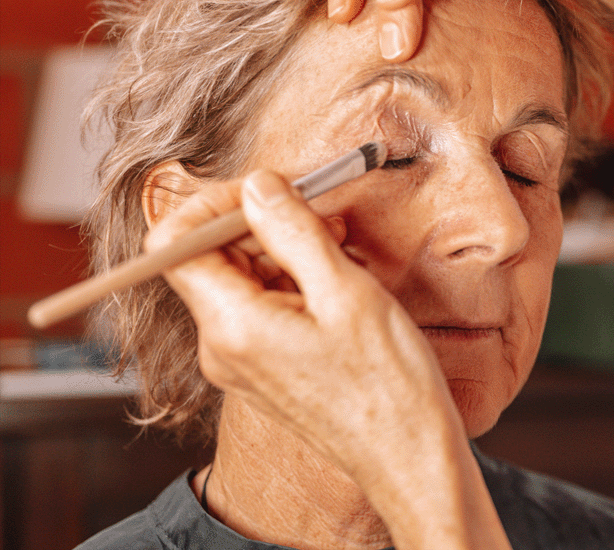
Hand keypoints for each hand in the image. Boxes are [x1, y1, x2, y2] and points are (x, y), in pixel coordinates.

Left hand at [146, 170, 463, 474]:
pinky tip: (339, 282)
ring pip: (240, 278)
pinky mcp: (262, 367)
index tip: (269, 190)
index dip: (215, 203)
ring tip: (342, 251)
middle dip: (260, 223)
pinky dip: (294, 281)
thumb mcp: (347, 293)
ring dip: (284, 251)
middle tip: (322, 214)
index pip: (175, 242)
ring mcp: (239, 360)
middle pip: (209, 257)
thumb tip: (259, 186)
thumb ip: (294, 232)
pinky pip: (261, 306)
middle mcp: (221, 345)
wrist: (407, 457)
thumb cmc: (387, 385)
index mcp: (232, 325)